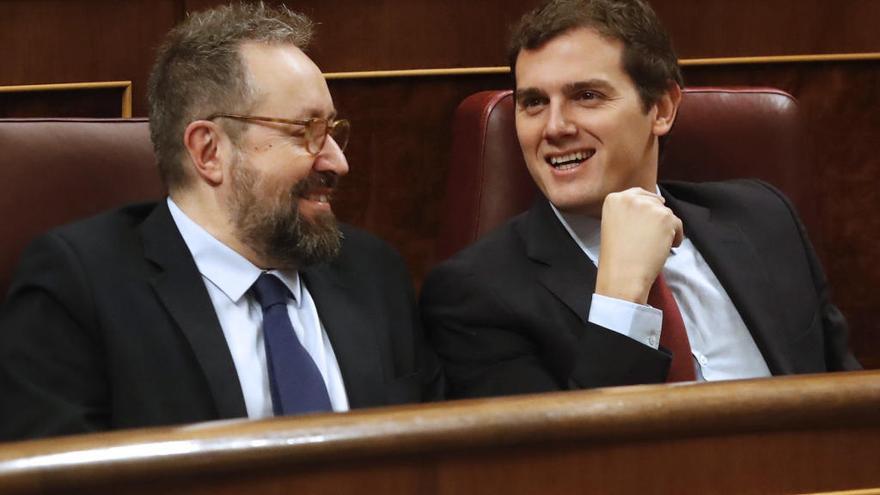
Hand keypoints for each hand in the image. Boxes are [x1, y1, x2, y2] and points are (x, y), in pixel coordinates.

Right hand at [595, 187, 682, 303]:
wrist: (623, 275)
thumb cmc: (617, 256)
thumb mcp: (614, 224)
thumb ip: (628, 212)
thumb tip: (653, 205)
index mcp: (614, 199)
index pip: (638, 194)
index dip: (645, 210)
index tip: (645, 223)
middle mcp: (630, 198)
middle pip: (654, 202)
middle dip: (656, 219)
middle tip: (649, 238)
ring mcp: (649, 206)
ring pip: (667, 214)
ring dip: (665, 229)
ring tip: (653, 246)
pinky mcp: (665, 217)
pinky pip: (678, 225)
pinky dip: (675, 238)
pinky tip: (662, 249)